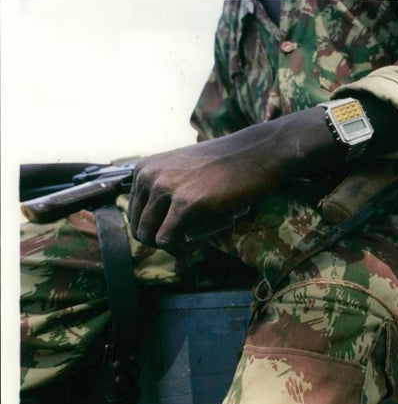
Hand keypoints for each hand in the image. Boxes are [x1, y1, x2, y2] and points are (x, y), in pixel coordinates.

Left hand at [128, 107, 341, 253]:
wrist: (258, 153)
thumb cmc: (227, 162)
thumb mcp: (184, 168)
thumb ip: (167, 187)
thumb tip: (158, 222)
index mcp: (145, 168)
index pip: (134, 212)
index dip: (155, 228)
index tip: (178, 230)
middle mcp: (149, 176)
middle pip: (139, 228)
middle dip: (161, 240)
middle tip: (187, 241)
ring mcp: (166, 189)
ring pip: (149, 237)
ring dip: (171, 246)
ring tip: (193, 242)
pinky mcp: (186, 205)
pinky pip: (168, 240)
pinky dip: (179, 250)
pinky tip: (196, 244)